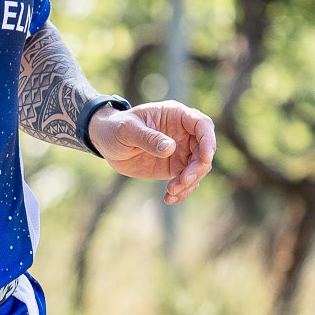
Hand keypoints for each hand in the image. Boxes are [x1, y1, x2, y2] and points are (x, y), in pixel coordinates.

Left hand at [90, 100, 215, 202]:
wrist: (106, 142)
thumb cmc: (116, 128)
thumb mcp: (128, 130)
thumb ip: (148, 138)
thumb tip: (170, 148)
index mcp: (175, 115)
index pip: (202, 125)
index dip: (208, 140)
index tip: (205, 158)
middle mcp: (183, 133)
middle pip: (204, 150)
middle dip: (198, 167)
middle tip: (183, 180)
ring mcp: (181, 150)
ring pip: (198, 168)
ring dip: (190, 182)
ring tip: (170, 191)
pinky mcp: (174, 167)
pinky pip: (187, 181)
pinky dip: (182, 192)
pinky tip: (169, 198)